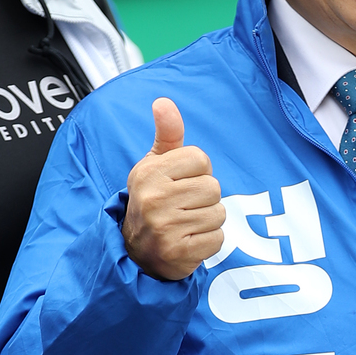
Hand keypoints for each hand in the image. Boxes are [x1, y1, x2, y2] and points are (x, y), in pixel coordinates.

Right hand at [121, 99, 225, 280]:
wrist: (136, 251)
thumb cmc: (154, 199)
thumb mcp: (156, 165)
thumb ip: (167, 135)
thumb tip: (163, 102)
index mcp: (149, 172)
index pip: (201, 159)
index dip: (198, 172)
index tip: (181, 183)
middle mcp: (153, 199)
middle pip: (213, 187)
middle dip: (205, 198)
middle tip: (184, 207)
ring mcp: (165, 228)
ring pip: (218, 214)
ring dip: (208, 221)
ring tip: (186, 224)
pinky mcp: (178, 253)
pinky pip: (218, 239)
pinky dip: (208, 242)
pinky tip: (189, 241)